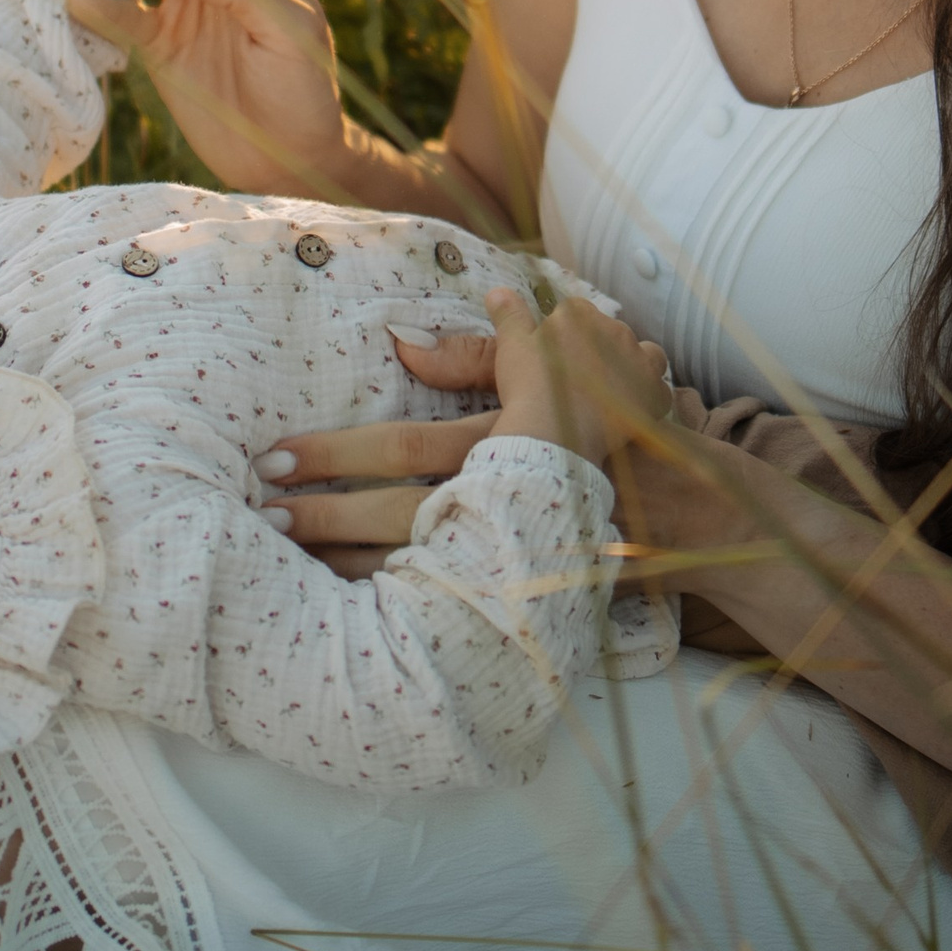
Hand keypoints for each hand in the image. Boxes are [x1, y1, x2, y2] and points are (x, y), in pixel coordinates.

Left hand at [254, 301, 686, 578]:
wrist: (690, 504)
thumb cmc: (615, 412)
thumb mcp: (561, 363)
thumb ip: (481, 352)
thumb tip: (400, 343)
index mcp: (510, 445)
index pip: (404, 451)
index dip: (337, 455)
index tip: (277, 456)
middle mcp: (509, 505)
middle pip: (394, 521)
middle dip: (321, 522)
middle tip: (261, 519)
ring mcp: (514, 558)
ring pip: (409, 573)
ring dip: (339, 566)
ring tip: (277, 563)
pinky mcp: (517, 594)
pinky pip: (437, 606)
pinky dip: (383, 606)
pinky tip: (335, 606)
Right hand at [483, 287, 675, 468]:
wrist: (552, 433)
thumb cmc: (529, 386)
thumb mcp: (511, 346)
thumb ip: (510, 315)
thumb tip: (498, 290)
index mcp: (581, 315)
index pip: (578, 314)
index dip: (567, 335)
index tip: (556, 357)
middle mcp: (617, 331)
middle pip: (612, 335)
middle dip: (600, 352)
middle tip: (579, 381)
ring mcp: (640, 362)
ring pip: (646, 357)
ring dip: (634, 368)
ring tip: (614, 391)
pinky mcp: (654, 395)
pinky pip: (659, 393)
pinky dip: (648, 401)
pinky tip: (630, 414)